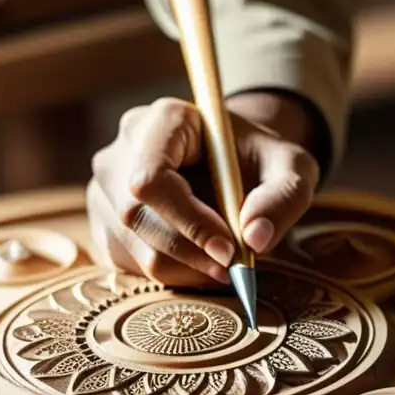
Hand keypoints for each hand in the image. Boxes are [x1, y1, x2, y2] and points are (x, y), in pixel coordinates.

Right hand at [87, 92, 320, 286]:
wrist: (232, 163)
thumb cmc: (261, 160)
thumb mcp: (291, 168)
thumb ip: (284, 197)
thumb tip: (256, 238)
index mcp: (163, 120)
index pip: (151, 178)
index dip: (187, 221)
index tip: (230, 248)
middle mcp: (122, 149)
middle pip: (136, 217)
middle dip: (189, 252)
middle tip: (234, 267)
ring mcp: (104, 187)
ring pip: (133, 247)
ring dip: (184, 269)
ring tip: (224, 265)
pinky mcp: (103, 222)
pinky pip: (128, 262)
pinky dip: (170, 274)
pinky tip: (200, 262)